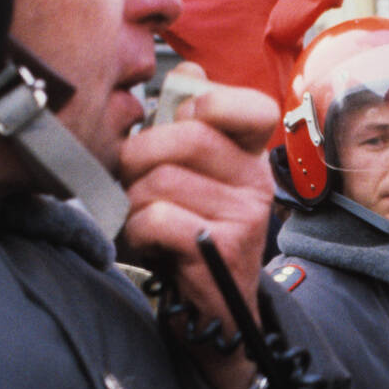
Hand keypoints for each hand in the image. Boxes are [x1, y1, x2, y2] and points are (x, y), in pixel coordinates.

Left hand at [118, 62, 276, 388]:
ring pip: (162, 180)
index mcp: (251, 158)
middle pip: (186, 137)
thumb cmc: (191, 243)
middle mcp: (256, 182)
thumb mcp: (191, 180)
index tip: (178, 127)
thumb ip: (187, 127)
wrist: (214, 319)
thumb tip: (188, 69)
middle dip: (140, 159)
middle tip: (132, 183)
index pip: (248, 107)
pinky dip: (138, 232)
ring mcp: (245, 216)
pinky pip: (158, 217)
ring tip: (142, 222)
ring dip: (133, 204)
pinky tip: (148, 245)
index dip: (205, 105)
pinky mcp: (224, 248)